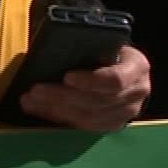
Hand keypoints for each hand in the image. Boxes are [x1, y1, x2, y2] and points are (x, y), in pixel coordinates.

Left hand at [20, 46, 152, 131]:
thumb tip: (52, 42)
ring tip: (30, 100)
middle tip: (35, 90)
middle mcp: (136, 93)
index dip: (90, 81)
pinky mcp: (112, 125)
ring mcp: (126, 113)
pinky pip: (84, 126)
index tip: (66, 77)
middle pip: (98, 101)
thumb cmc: (108, 48)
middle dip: (63, 96)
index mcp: (137, 67)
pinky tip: (39, 109)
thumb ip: (85, 44)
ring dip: (55, 109)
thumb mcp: (103, 40)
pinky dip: (58, 118)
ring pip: (89, 118)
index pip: (116, 79)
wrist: (124, 67)